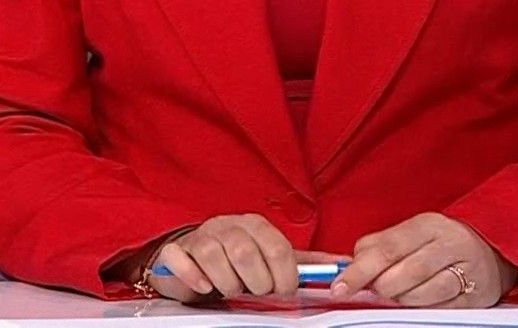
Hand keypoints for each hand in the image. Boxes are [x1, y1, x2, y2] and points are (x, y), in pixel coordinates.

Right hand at [144, 214, 311, 301]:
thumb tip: (340, 263)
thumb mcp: (271, 257)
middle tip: (255, 291)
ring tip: (232, 290)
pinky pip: (179, 258)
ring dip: (227, 281)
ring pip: (214, 255)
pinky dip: (193, 275)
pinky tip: (204, 286)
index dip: (285, 276)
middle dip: (256, 282)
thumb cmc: (238, 259)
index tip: (283, 291)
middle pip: (245, 251)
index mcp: (255, 225)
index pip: (277, 247)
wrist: (195, 257)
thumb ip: (302, 261)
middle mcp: (228, 225)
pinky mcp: (176, 251)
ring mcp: (200, 236)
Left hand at [329, 212, 516, 306]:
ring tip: (399, 294)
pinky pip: (441, 308)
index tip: (340, 286)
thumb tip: (348, 265)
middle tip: (375, 290)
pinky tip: (420, 300)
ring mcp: (466, 270)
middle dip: (382, 287)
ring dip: (402, 299)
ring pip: (422, 293)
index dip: (359, 270)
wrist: (494, 250)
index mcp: (429, 224)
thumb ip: (380, 245)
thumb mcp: (414, 233)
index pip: (387, 248)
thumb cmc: (444, 242)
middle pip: (404, 272)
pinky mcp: (476, 296)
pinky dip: (423, 308)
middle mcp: (450, 243)